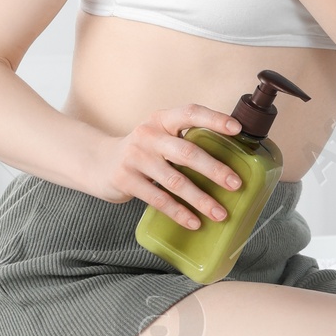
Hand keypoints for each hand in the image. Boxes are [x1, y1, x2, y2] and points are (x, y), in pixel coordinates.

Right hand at [88, 104, 243, 228]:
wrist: (98, 162)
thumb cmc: (142, 152)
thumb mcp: (159, 137)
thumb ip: (184, 142)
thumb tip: (229, 162)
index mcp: (162, 119)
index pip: (190, 113)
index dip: (214, 119)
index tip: (237, 129)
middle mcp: (148, 135)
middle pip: (187, 152)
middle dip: (215, 169)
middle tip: (236, 184)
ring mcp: (135, 157)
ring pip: (175, 181)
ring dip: (201, 199)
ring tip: (220, 214)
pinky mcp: (126, 179)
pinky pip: (158, 199)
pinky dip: (179, 212)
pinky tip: (194, 222)